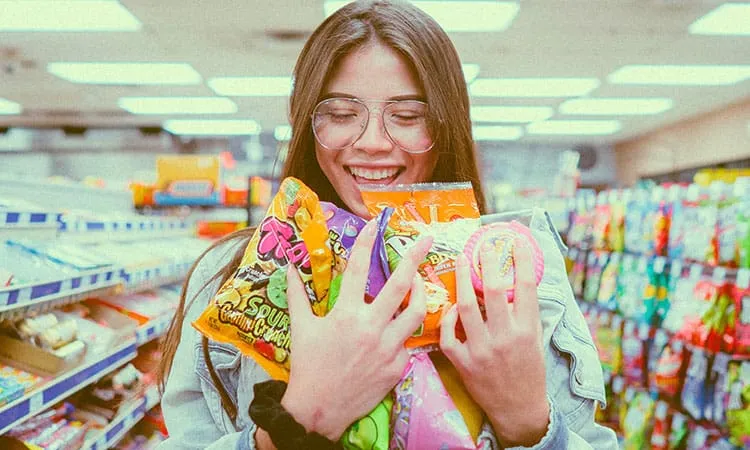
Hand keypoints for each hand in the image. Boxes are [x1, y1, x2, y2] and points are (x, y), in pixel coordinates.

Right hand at [281, 221, 432, 439]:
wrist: (318, 410)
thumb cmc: (307, 366)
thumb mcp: (300, 328)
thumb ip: (297, 295)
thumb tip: (288, 268)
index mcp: (345, 314)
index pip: (356, 269)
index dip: (364, 243)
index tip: (373, 225)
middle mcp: (370, 327)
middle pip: (401, 285)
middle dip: (415, 257)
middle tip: (427, 239)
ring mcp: (388, 347)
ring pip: (417, 312)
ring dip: (421, 293)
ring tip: (420, 283)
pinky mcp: (397, 367)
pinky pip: (408, 343)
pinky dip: (405, 332)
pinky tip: (398, 330)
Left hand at [440, 241, 549, 447]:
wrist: (519, 409)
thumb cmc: (529, 370)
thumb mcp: (536, 339)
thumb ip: (525, 312)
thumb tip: (517, 277)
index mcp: (527, 330)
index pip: (527, 287)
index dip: (522, 260)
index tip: (517, 240)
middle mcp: (505, 338)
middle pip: (494, 291)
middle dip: (487, 263)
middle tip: (482, 245)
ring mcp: (482, 351)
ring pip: (466, 307)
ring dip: (462, 280)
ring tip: (462, 262)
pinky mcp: (464, 364)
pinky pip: (449, 335)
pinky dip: (448, 319)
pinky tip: (451, 307)